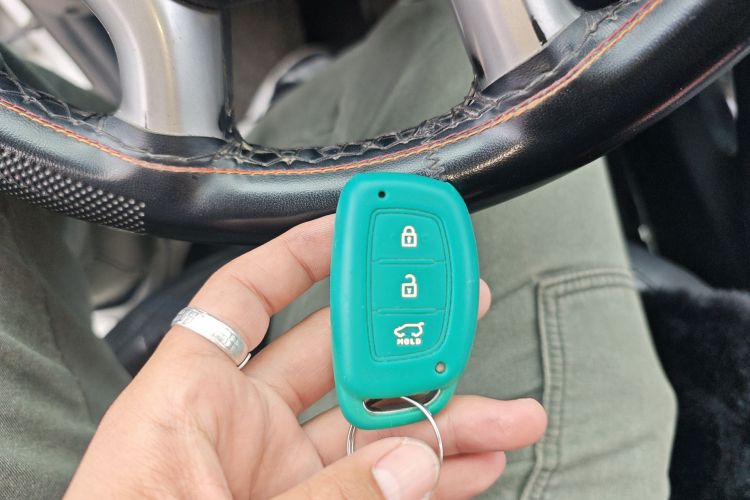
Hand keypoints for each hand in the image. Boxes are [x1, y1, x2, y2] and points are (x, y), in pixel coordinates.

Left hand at [66, 215, 546, 498]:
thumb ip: (324, 492)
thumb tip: (408, 466)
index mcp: (192, 399)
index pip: (248, 297)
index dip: (302, 254)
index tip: (358, 229)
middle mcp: (240, 429)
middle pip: (338, 357)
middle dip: (403, 333)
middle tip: (458, 313)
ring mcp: (279, 475)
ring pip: (374, 427)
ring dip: (441, 418)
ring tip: (503, 412)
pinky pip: (382, 484)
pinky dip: (429, 476)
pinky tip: (470, 464)